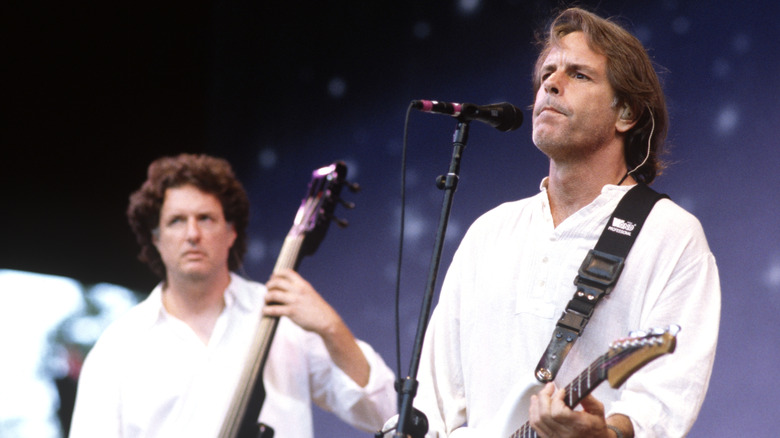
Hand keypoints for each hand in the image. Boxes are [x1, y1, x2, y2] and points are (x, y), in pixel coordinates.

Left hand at [263, 268, 369, 385]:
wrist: (326, 320)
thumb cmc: (317, 309)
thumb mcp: (310, 293)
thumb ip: (299, 290)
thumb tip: (285, 290)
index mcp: (303, 284)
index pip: (288, 273)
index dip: (278, 273)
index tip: (273, 277)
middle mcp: (298, 290)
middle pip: (277, 282)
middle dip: (269, 285)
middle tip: (267, 290)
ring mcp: (294, 301)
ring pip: (274, 294)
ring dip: (267, 297)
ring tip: (266, 300)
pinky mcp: (292, 312)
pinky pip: (275, 309)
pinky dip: (267, 310)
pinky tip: (265, 311)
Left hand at [528, 383, 610, 437]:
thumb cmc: (595, 427)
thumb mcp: (597, 410)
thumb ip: (587, 398)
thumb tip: (576, 386)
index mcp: (578, 426)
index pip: (558, 412)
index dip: (557, 398)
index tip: (562, 391)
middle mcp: (564, 433)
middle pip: (544, 414)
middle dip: (544, 397)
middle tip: (549, 387)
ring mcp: (555, 437)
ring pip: (537, 420)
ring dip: (536, 404)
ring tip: (540, 394)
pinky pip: (535, 426)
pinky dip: (533, 413)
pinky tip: (536, 405)